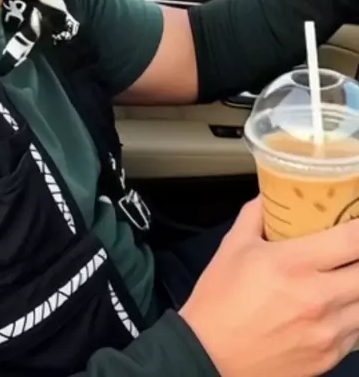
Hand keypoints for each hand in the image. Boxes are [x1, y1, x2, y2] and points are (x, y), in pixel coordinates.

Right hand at [179, 196, 358, 376]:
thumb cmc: (218, 301)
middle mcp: (317, 299)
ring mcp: (327, 333)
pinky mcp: (328, 358)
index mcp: (293, 264)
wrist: (208, 357)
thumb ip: (256, 215)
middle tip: (350, 249)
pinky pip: (358, 333)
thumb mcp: (233, 246)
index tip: (358, 219)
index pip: (353, 240)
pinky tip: (337, 305)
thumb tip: (271, 195)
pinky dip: (353, 315)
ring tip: (344, 276)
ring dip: (357, 286)